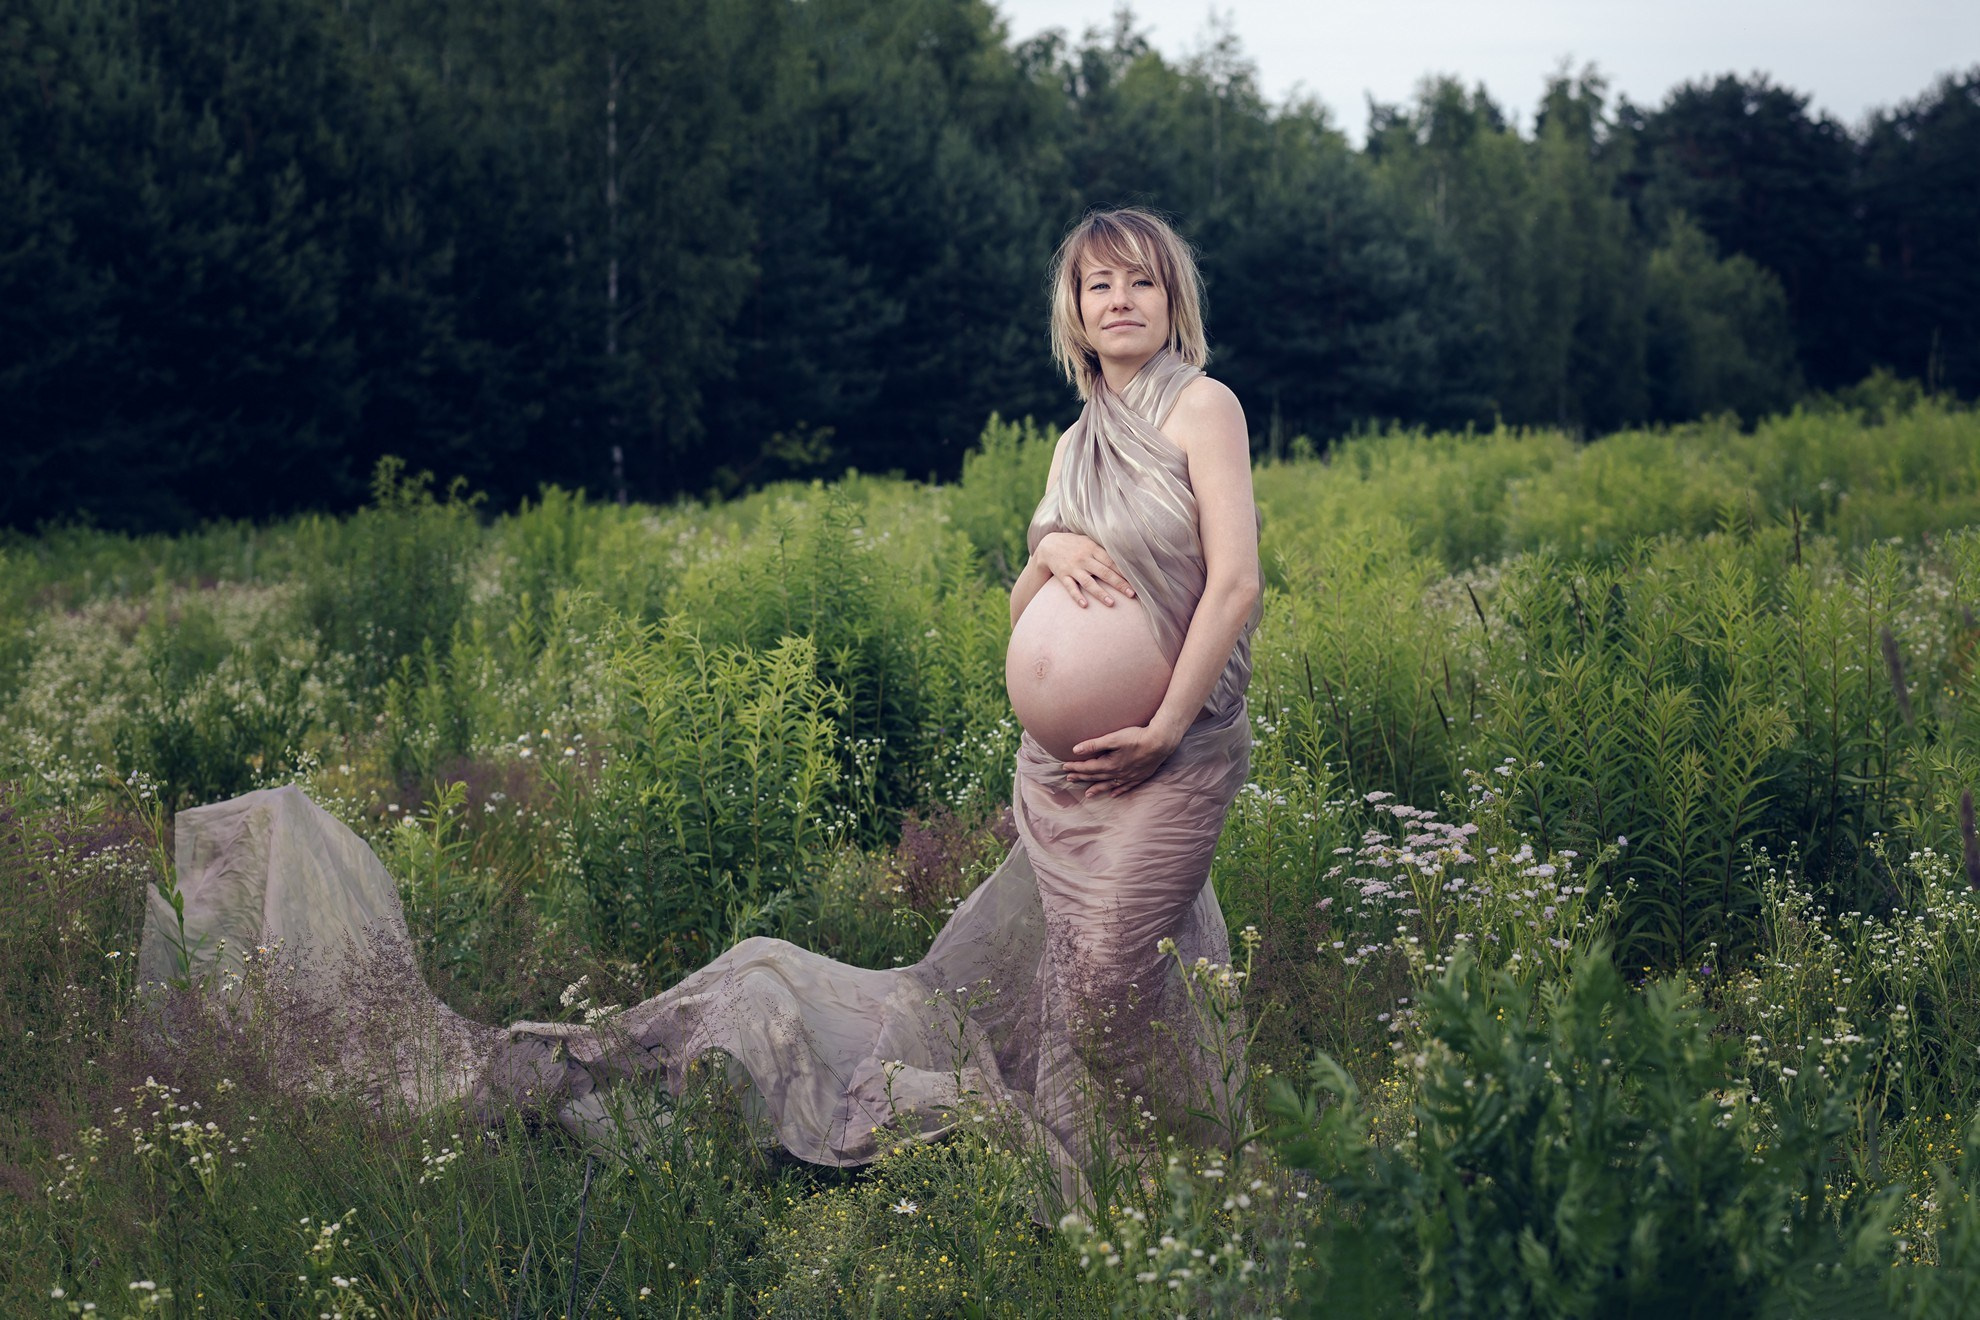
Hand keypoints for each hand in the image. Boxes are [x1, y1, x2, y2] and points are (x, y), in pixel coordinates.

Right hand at [1034, 531, 1135, 607]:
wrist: (1049, 545)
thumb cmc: (1075, 544)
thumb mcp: (1089, 541)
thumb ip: (1104, 550)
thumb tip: (1125, 557)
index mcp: (1093, 548)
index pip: (1111, 561)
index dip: (1124, 571)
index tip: (1137, 581)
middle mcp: (1084, 558)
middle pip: (1104, 572)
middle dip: (1118, 584)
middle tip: (1131, 594)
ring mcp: (1073, 568)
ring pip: (1088, 582)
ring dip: (1100, 593)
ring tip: (1111, 603)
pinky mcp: (1063, 576)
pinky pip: (1070, 587)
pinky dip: (1077, 596)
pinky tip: (1084, 605)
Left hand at [1061, 722, 1179, 798]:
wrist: (1160, 742)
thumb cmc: (1136, 737)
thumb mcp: (1113, 738)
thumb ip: (1094, 744)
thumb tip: (1075, 750)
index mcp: (1110, 764)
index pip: (1088, 767)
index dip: (1075, 767)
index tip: (1065, 768)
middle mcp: (1118, 773)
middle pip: (1096, 777)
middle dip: (1082, 777)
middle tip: (1070, 779)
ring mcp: (1129, 776)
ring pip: (1109, 785)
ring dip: (1097, 789)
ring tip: (1088, 794)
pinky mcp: (1139, 776)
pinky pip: (1126, 787)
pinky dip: (1118, 791)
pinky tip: (1113, 794)